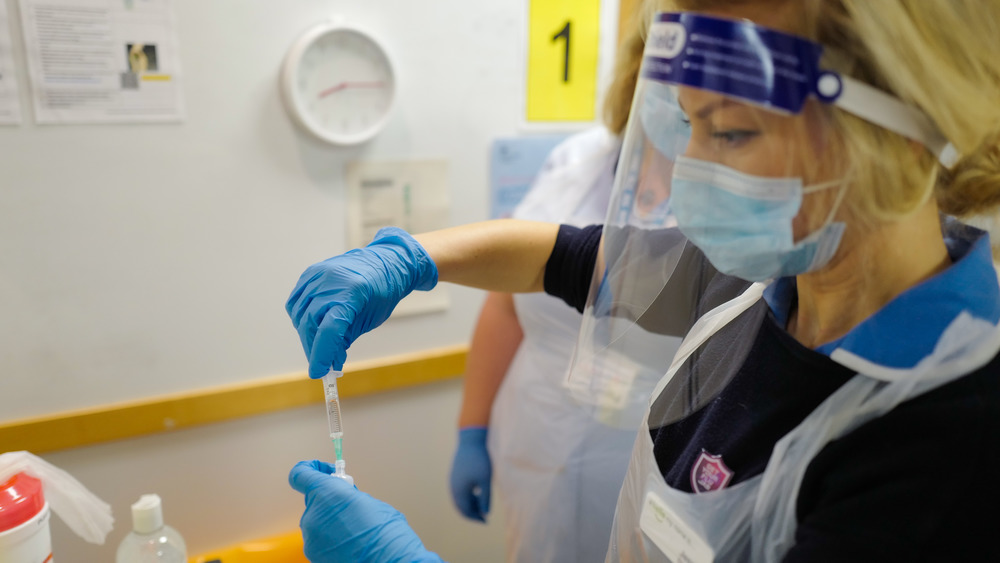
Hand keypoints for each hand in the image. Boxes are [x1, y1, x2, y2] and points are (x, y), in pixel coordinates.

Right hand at [286, 228, 437, 377]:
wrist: (385, 262)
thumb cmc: (382, 293)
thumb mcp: (369, 320)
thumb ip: (345, 338)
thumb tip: (328, 360)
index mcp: (353, 293)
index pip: (329, 329)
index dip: (321, 354)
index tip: (318, 373)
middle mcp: (332, 281)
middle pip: (311, 323)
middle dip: (314, 348)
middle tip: (322, 364)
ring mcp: (318, 275)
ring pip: (300, 314)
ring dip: (307, 335)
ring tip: (320, 345)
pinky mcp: (310, 273)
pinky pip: (297, 302)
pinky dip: (302, 318)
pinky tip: (313, 327)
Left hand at [289, 460, 442, 562]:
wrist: (388, 561)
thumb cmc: (385, 532)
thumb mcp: (369, 501)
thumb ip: (348, 496)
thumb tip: (344, 499)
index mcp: (326, 493)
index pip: (300, 474)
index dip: (311, 470)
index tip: (325, 472)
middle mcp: (313, 515)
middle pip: (314, 501)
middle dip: (331, 501)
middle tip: (352, 506)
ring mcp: (311, 539)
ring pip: (318, 523)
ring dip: (333, 522)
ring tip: (356, 530)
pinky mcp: (314, 556)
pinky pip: (320, 541)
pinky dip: (333, 540)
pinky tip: (352, 543)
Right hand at [448, 427, 491, 521]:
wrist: (471, 440)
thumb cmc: (480, 460)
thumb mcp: (486, 480)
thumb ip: (485, 498)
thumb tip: (485, 513)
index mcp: (459, 490)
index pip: (465, 510)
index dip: (475, 517)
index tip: (486, 520)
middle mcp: (453, 486)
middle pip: (460, 506)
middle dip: (472, 512)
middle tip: (484, 516)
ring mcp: (453, 479)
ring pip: (460, 498)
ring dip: (469, 504)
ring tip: (482, 505)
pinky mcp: (455, 473)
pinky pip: (459, 490)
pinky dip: (467, 495)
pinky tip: (477, 492)